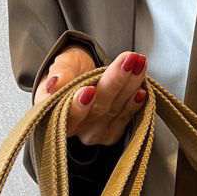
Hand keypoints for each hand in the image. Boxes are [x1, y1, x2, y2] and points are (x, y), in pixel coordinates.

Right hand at [33, 46, 147, 144]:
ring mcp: (94, 133)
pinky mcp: (111, 134)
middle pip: (97, 107)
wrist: (82, 77)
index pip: (65, 114)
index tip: (89, 90)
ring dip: (130, 86)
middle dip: (115, 81)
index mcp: (55, 112)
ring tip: (138, 63)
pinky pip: (125, 119)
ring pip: (114, 110)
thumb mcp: (62, 65)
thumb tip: (54, 85)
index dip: (77, 105)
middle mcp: (75, 128)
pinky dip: (135, 103)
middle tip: (128, 61)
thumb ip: (60, 73)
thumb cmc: (70, 72)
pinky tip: (142, 90)